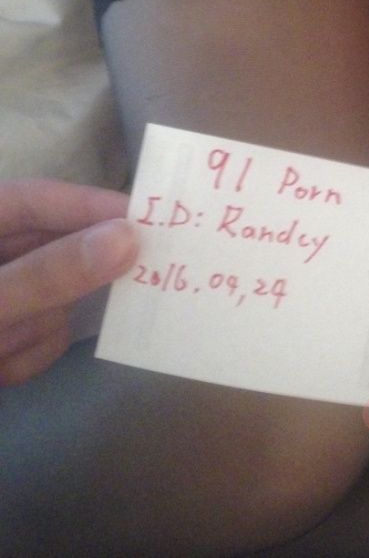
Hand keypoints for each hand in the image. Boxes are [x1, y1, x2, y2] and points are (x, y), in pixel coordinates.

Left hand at [0, 179, 136, 386]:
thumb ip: (49, 273)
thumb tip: (128, 238)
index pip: (37, 199)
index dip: (90, 205)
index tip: (148, 221)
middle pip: (52, 251)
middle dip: (66, 284)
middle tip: (134, 280)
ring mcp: (1, 296)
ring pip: (50, 301)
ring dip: (35, 331)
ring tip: (1, 352)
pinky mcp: (5, 332)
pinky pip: (39, 338)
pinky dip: (25, 358)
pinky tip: (0, 374)